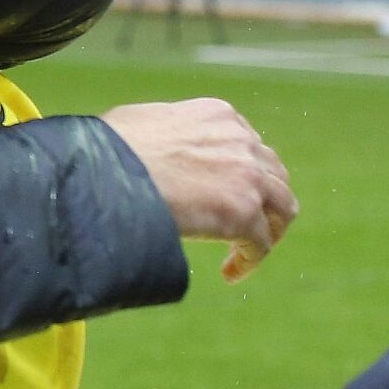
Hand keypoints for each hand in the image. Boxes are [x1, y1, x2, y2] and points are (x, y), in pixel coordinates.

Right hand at [98, 98, 297, 281]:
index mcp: (218, 115)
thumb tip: (149, 145)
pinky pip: (261, 243)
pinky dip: (249, 259)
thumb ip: (164, 131)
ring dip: (269, 229)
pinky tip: (230, 273)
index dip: (242, 170)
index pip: (247, 143)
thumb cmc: (106, 149)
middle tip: (250, 222)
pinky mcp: (243, 212)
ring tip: (248, 250)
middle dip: (264, 197)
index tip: (228, 190)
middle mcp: (241, 141)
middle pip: (273, 173)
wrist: (108, 174)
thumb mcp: (140, 121)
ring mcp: (248, 176)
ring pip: (281, 207)